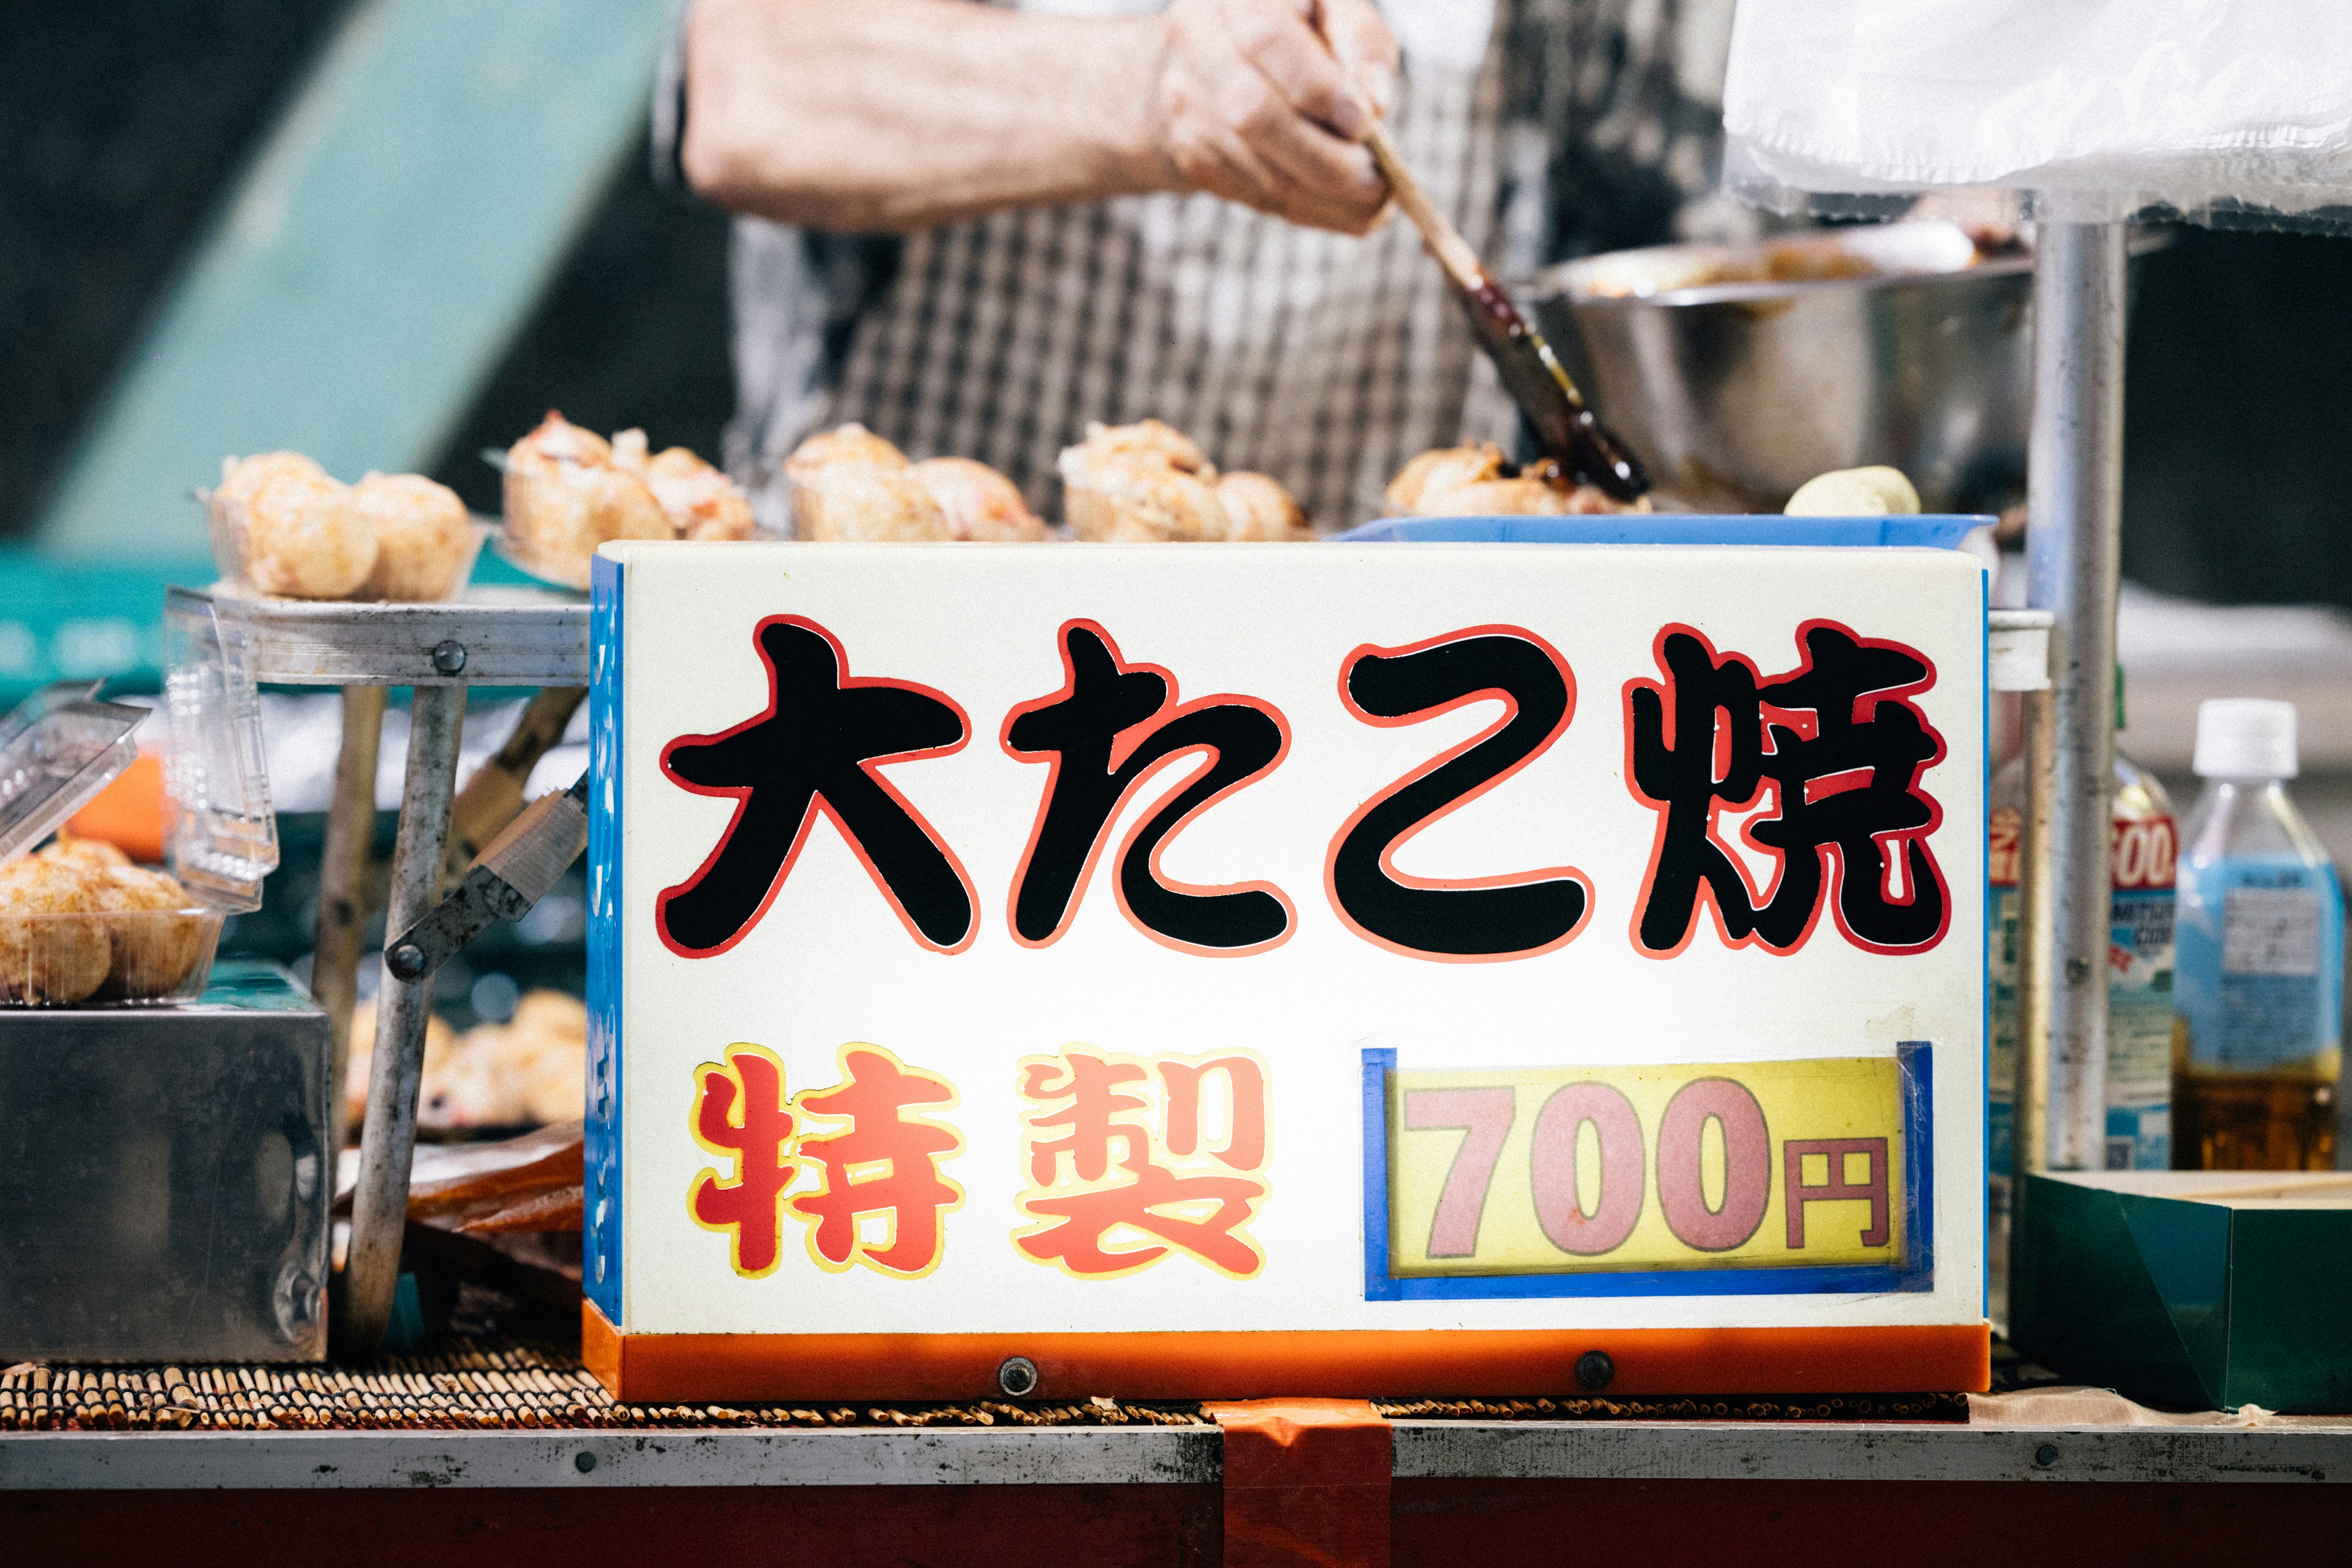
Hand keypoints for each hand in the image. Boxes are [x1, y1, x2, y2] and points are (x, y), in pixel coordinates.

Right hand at [1148, 0, 1398, 234]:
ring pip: (1257, 171)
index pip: (1269, 40)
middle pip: (1254, 115)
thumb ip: (1360, 40)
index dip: (1320, 89)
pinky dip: (1309, 209)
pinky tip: (1343, 206)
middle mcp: (1199, 46)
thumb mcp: (1332, 9)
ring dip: (1325, 197)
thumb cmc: (1291, 25)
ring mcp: (1189, 108)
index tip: (1364, 123)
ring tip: (1373, 202)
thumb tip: (1374, 103)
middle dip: (1324, 159)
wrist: (1203, 56)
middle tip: (1374, 179)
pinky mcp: (1194, 157)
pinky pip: (1256, 197)